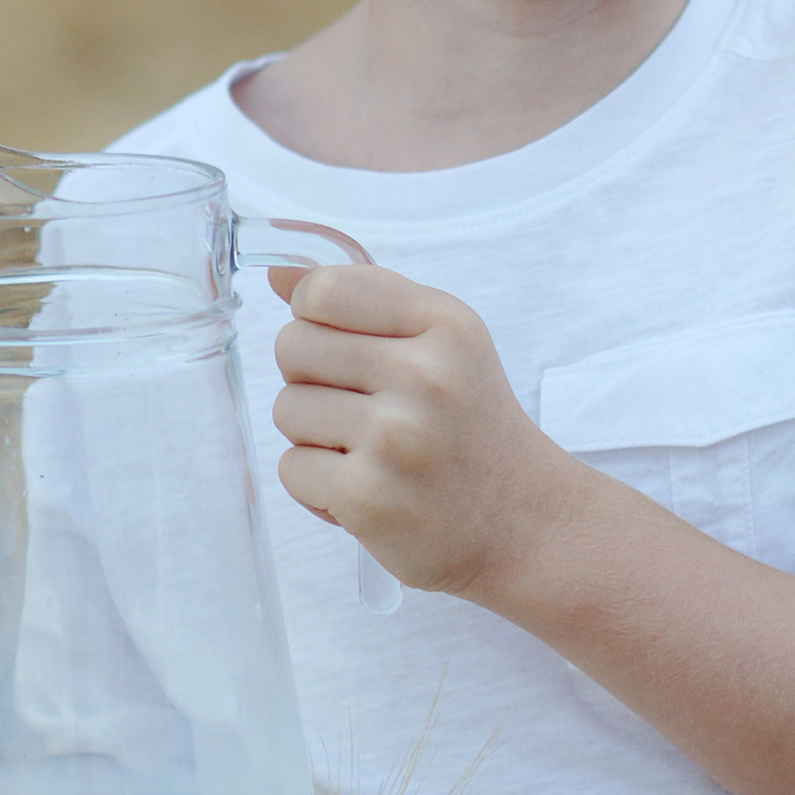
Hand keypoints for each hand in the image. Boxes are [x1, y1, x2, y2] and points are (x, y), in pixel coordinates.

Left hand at [267, 260, 574, 600]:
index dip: (315, 318)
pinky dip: (317, 486)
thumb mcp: (442, 341)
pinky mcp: (368, 497)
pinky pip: (291, 469)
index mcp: (444, 324)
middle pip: (292, 346)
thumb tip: (275, 273)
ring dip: (314, 435)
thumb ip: (364, 298)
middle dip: (311, 378)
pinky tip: (365, 488)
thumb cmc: (469, 424)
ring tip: (368, 451)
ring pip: (286, 409)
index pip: (324, 290)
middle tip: (362, 405)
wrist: (520, 521)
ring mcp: (395, 438)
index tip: (347, 347)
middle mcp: (424, 375)